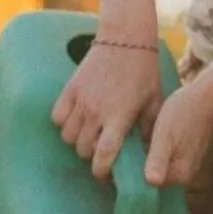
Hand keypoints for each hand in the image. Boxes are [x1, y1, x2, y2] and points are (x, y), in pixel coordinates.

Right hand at [51, 40, 163, 181]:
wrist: (125, 38)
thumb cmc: (144, 71)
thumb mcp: (154, 101)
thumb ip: (150, 129)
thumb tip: (149, 153)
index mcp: (119, 117)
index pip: (103, 154)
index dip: (101, 171)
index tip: (104, 174)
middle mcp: (97, 111)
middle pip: (83, 149)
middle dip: (91, 156)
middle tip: (100, 152)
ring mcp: (81, 100)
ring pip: (68, 137)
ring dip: (77, 141)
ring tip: (89, 135)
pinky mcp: (70, 89)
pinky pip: (57, 117)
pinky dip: (64, 124)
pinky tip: (76, 120)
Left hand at [143, 75, 212, 187]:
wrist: (205, 95)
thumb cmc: (182, 113)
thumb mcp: (164, 135)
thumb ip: (158, 160)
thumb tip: (151, 182)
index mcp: (180, 175)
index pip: (148, 184)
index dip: (135, 170)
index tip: (127, 154)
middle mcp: (186, 174)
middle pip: (154, 175)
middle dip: (142, 162)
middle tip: (134, 142)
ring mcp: (189, 164)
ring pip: (160, 164)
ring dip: (149, 154)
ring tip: (142, 137)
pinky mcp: (189, 153)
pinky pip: (168, 156)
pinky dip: (159, 148)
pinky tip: (154, 135)